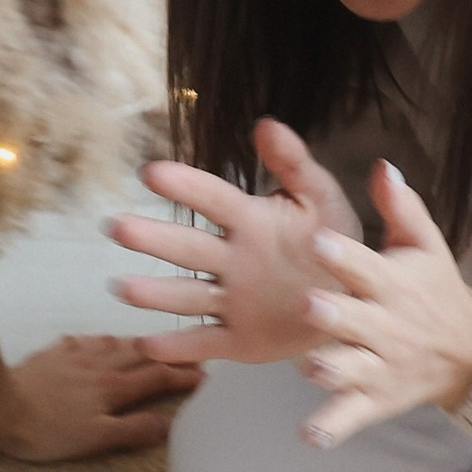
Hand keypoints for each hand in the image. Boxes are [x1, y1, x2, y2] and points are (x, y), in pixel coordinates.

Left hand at [0, 333, 197, 461]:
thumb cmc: (47, 431)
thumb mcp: (94, 439)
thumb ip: (133, 429)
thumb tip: (170, 424)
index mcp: (114, 388)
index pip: (157, 378)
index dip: (183, 375)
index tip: (206, 373)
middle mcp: (100, 366)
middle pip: (142, 355)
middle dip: (168, 353)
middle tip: (190, 350)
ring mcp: (75, 356)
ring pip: (115, 344)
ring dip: (139, 343)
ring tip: (153, 344)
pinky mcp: (52, 353)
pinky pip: (84, 341)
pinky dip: (100, 340)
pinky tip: (99, 341)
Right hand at [107, 120, 366, 366]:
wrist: (353, 302)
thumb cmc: (333, 242)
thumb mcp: (322, 198)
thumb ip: (295, 164)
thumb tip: (266, 124)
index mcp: (250, 221)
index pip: (212, 198)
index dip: (185, 185)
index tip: (151, 172)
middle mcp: (231, 260)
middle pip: (188, 248)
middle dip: (153, 238)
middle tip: (118, 227)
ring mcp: (232, 300)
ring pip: (188, 295)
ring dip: (156, 293)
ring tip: (123, 287)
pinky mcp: (239, 339)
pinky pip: (205, 342)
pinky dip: (178, 347)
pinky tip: (146, 344)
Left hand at [298, 163, 471, 445]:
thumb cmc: (435, 289)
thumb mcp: (425, 246)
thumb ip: (401, 208)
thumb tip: (383, 165)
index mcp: (393, 284)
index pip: (366, 266)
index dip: (344, 256)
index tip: (320, 240)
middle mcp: (385, 326)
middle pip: (357, 321)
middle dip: (334, 315)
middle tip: (309, 305)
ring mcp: (379, 367)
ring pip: (352, 370)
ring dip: (332, 371)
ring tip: (311, 368)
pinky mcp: (374, 400)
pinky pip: (352, 416)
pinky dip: (333, 427)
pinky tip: (310, 435)